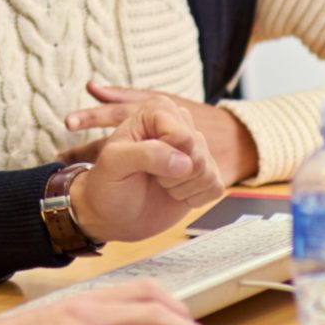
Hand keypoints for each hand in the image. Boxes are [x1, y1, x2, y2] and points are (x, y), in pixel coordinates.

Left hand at [63, 82, 259, 183]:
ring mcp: (196, 148)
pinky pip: (215, 188)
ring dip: (180, 187)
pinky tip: (175, 193)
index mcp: (157, 111)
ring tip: (160, 183)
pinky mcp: (207, 173)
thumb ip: (145, 154)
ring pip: (207, 171)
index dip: (163, 157)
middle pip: (197, 153)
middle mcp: (180, 123)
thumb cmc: (109, 184)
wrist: (115, 214)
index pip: (181, 136)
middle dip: (172, 175)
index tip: (141, 162)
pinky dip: (193, 198)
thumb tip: (184, 162)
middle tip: (151, 176)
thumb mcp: (113, 163)